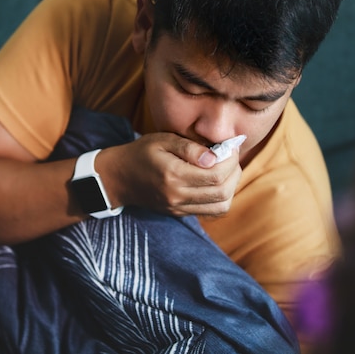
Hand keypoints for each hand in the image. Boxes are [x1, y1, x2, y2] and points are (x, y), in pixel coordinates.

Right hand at [98, 132, 241, 216]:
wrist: (119, 177)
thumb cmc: (142, 153)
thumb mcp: (162, 140)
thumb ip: (189, 148)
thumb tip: (214, 157)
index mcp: (173, 175)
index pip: (216, 174)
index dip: (231, 159)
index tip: (230, 146)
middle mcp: (177, 196)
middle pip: (223, 191)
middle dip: (235, 171)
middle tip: (231, 156)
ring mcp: (178, 208)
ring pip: (221, 206)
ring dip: (231, 187)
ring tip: (227, 169)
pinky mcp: (179, 213)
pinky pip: (211, 211)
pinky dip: (222, 197)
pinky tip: (217, 181)